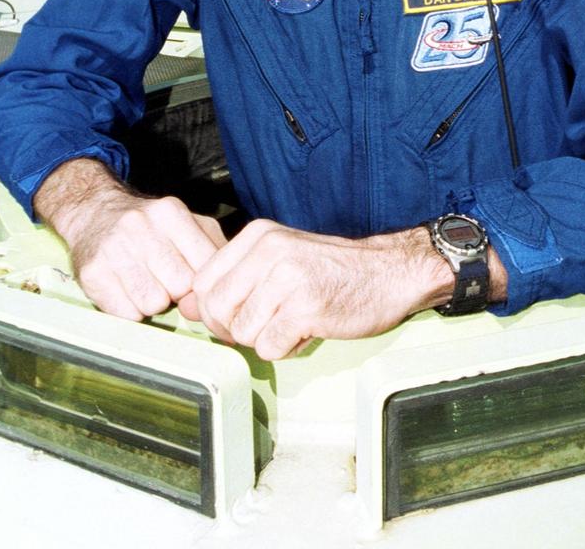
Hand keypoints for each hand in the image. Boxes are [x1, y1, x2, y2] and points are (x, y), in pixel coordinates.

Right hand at [33, 158, 225, 319]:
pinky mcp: (93, 273)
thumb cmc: (148, 227)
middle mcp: (141, 226)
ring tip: (146, 285)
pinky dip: (130, 311)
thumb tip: (236, 283)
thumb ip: (214, 246)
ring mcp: (115, 249)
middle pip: (180, 286)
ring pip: (153, 304)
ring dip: (153, 303)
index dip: (201, 281)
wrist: (94, 213)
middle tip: (165, 282)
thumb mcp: (185, 223)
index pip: (204, 265)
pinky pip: (126, 313)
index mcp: (171, 213)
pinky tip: (126, 292)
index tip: (193, 282)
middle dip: (177, 292)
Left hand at [178, 219, 456, 359]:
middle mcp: (269, 250)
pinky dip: (286, 349)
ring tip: (292, 323)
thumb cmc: (332, 270)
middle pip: (216, 309)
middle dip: (234, 330)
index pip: (203, 282)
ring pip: (242, 332)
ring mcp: (288, 278)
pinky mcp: (306, 307)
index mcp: (258, 235)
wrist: (389, 272)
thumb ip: (240, 276)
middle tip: (265, 327)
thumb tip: (195, 309)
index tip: (236, 317)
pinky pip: (269, 347)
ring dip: (265, 339)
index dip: (213, 311)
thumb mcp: (281, 256)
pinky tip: (307, 330)